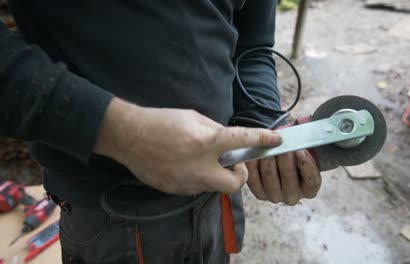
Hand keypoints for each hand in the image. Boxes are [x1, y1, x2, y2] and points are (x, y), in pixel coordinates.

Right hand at [95, 98, 281, 194]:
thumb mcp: (193, 117)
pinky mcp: (175, 190)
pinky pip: (196, 186)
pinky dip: (199, 176)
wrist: (128, 137)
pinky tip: (184, 163)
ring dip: (216, 173)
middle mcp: (199, 167)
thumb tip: (229, 140)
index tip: (276, 140)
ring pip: (214, 185)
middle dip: (240, 175)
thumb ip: (215, 131)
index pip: (242, 141)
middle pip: (235, 184)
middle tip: (233, 161)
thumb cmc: (161, 121)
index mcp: (205, 143)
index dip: (262, 139)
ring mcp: (187, 183)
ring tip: (201, 157)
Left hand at [246, 150, 320, 205]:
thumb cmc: (295, 157)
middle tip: (280, 143)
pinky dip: (253, 164)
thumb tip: (296, 141)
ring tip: (267, 144)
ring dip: (268, 158)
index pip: (311, 179)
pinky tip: (255, 153)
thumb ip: (302, 148)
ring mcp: (276, 197)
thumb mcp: (303, 152)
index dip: (306, 165)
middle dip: (284, 157)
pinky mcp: (260, 194)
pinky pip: (254, 179)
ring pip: (270, 176)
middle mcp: (293, 196)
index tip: (300, 151)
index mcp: (310, 189)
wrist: (279, 163)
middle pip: (288, 176)